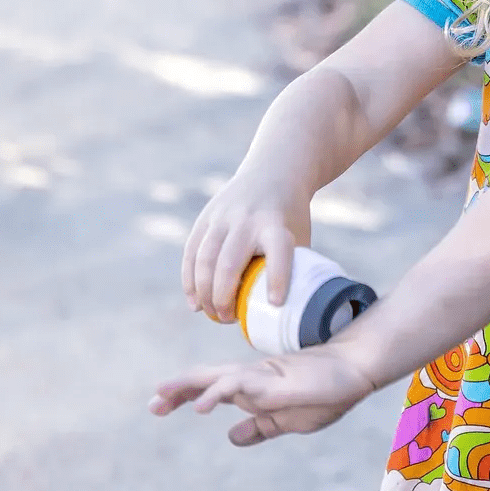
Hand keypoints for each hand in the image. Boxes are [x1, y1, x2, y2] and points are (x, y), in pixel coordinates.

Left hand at [148, 345, 376, 446]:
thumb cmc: (326, 392)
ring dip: (188, 387)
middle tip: (151, 403)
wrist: (355, 369)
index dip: (185, 394)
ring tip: (162, 396)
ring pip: (218, 377)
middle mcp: (253, 376)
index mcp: (254, 387)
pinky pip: (241, 385)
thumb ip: (260, 426)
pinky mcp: (276, 380)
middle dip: (177, 390)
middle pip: (207, 378)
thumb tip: (231, 436)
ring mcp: (263, 376)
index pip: (212, 387)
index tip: (158, 405)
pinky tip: (203, 406)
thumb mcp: (287, 419)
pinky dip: (218, 393)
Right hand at [183, 169, 311, 322]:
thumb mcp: (300, 234)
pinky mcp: (206, 217)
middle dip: (224, 298)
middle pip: (229, 262)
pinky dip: (189, 281)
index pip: (278, 250)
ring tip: (211, 314)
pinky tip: (195, 302)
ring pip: (204, 260)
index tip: (276, 303)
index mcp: (276, 223)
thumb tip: (289, 315)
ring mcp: (223, 216)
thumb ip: (294, 268)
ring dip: (204, 293)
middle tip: (228, 319)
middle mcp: (247, 219)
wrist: (274, 172)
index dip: (277, 278)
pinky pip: (191, 253)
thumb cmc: (290, 216)